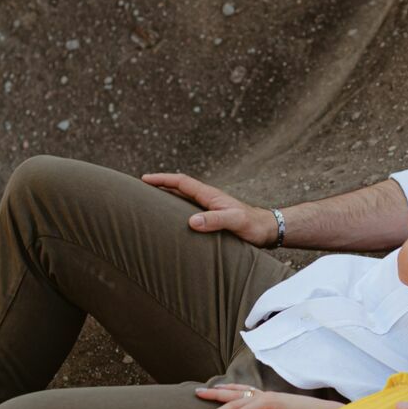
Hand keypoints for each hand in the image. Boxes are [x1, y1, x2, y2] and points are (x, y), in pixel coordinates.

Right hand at [141, 173, 275, 244]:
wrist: (268, 230)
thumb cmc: (253, 226)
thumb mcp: (234, 222)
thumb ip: (215, 220)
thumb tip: (192, 221)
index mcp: (209, 196)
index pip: (181, 182)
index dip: (162, 179)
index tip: (144, 179)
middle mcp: (208, 199)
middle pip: (179, 188)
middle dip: (160, 185)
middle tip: (140, 187)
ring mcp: (210, 207)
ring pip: (183, 199)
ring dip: (167, 197)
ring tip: (149, 202)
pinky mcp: (213, 217)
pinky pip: (189, 210)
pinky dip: (176, 210)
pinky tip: (172, 220)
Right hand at [191, 385, 343, 408]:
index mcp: (270, 402)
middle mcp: (267, 395)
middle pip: (233, 401)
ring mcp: (269, 395)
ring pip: (237, 392)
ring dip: (218, 394)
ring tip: (199, 393)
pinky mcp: (273, 399)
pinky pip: (246, 392)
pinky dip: (232, 391)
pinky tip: (225, 391)